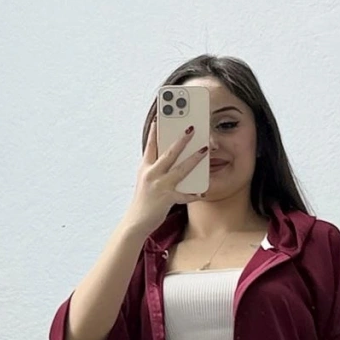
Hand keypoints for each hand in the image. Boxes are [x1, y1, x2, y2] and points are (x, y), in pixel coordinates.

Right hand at [125, 114, 209, 232]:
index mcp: (145, 168)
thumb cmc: (143, 201)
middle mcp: (151, 174)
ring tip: (204, 149)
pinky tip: (203, 191)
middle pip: (168, 153)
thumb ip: (156, 169)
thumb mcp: (145, 181)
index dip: (156, 131)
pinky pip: (185, 195)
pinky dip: (194, 194)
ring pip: (180, 169)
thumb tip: (170, 158)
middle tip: (192, 128)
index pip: (151, 145)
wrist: (136, 222)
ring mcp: (159, 186)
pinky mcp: (167, 199)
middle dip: (181, 140)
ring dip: (194, 158)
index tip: (161, 118)